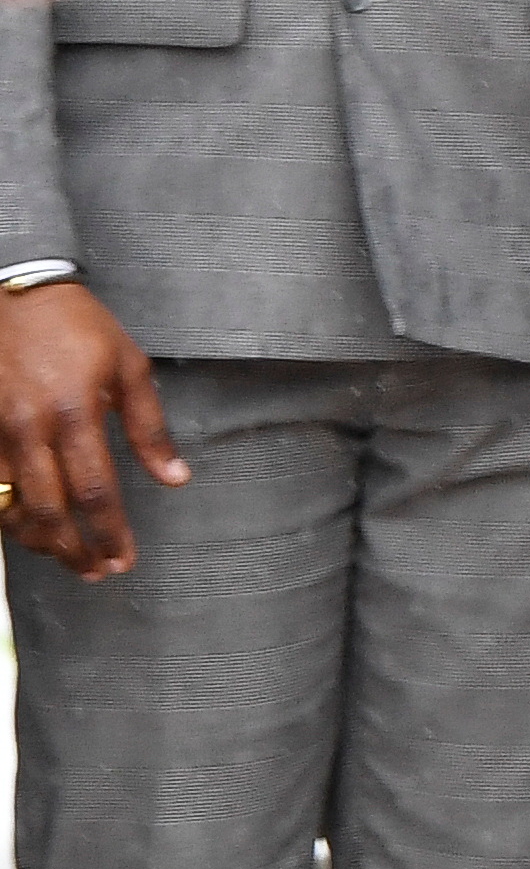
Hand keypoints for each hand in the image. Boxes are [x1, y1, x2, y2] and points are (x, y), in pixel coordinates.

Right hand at [0, 282, 180, 577]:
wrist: (15, 296)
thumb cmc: (79, 328)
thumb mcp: (128, 367)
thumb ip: (150, 428)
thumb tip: (175, 478)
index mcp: (75, 414)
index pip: (95, 491)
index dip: (110, 533)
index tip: (125, 559)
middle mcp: (31, 431)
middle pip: (51, 511)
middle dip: (75, 550)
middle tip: (98, 572)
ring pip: (13, 507)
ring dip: (41, 541)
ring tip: (68, 560)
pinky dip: (9, 517)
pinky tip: (29, 530)